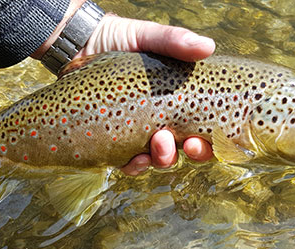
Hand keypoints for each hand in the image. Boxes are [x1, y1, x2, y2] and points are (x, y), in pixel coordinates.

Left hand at [32, 6, 215, 175]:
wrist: (79, 43)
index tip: (212, 136)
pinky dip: (135, 166)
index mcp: (179, 99)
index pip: (205, 124)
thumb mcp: (147, 37)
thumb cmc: (118, 38)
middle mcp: (164, 119)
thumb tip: (208, 46)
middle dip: (195, 153)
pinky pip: (129, 163)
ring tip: (159, 142)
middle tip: (190, 144)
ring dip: (164, 158)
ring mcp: (140, 132)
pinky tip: (135, 158)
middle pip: (188, 148)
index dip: (215, 138)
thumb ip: (174, 41)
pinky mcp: (116, 141)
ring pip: (160, 159)